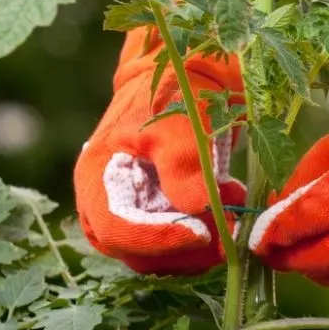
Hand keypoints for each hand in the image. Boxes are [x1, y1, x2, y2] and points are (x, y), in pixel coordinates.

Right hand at [74, 27, 245, 274]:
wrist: (190, 74)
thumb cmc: (177, 92)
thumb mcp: (180, 122)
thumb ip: (183, 165)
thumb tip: (195, 211)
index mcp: (96, 177)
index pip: (115, 229)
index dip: (155, 239)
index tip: (200, 232)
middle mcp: (106, 203)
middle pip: (134, 252)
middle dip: (182, 248)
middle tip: (226, 229)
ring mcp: (132, 212)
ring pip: (157, 255)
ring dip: (198, 244)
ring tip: (232, 205)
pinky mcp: (158, 215)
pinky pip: (176, 243)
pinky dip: (205, 234)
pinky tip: (230, 203)